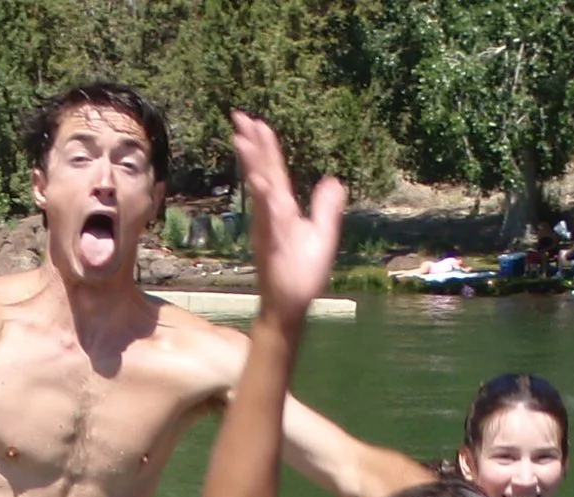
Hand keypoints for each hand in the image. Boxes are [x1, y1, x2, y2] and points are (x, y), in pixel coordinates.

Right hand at [231, 111, 344, 314]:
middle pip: (262, 171)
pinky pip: (267, 218)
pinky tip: (260, 182)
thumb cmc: (303, 275)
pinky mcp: (272, 243)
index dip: (266, 147)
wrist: (292, 305)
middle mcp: (272, 214)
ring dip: (253, 164)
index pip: (275, 171)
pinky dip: (264, 200)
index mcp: (284, 209)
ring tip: (244, 138)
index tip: (256, 122)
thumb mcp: (323, 234)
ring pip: (260, 189)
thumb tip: (334, 181)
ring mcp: (269, 227)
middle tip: (239, 115)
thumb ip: (326, 208)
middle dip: (252, 144)